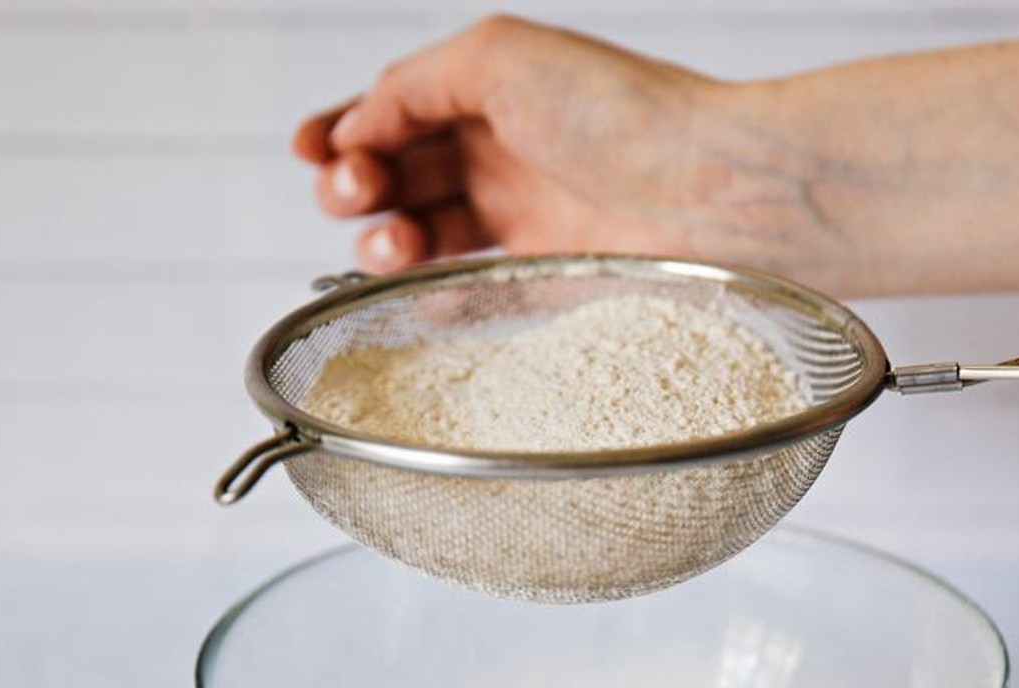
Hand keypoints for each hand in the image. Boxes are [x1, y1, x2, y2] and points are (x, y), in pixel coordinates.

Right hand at [293, 16, 804, 275]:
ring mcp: (526, 220)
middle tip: (353, 192)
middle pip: (399, 176)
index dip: (342, 131)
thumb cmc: (619, 110)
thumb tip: (358, 122)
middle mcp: (505, 155)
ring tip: (392, 245)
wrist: (710, 191)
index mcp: (490, 93)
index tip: (308, 150)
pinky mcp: (548, 280)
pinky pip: (471, 296)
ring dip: (383, 242)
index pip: (394, 112)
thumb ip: (415, 84)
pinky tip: (416, 291)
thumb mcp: (497, 57)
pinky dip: (432, 298)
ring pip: (424, 238)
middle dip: (355, 184)